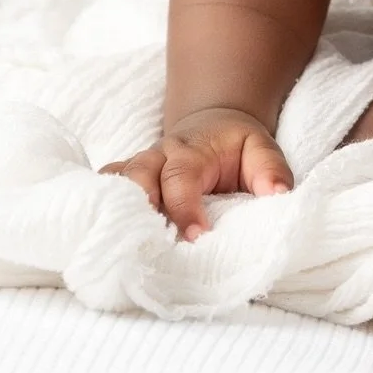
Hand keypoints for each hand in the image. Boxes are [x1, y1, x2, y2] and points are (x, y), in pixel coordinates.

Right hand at [99, 107, 292, 240]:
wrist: (210, 126)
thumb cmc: (236, 147)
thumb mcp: (261, 148)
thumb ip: (270, 170)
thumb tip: (278, 195)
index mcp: (190, 151)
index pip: (180, 178)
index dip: (184, 208)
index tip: (197, 237)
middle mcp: (156, 159)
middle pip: (136, 177)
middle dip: (136, 207)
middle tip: (144, 243)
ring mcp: (137, 171)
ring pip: (114, 185)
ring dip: (112, 212)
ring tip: (115, 246)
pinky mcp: (126, 184)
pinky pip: (103, 192)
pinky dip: (98, 210)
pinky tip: (94, 239)